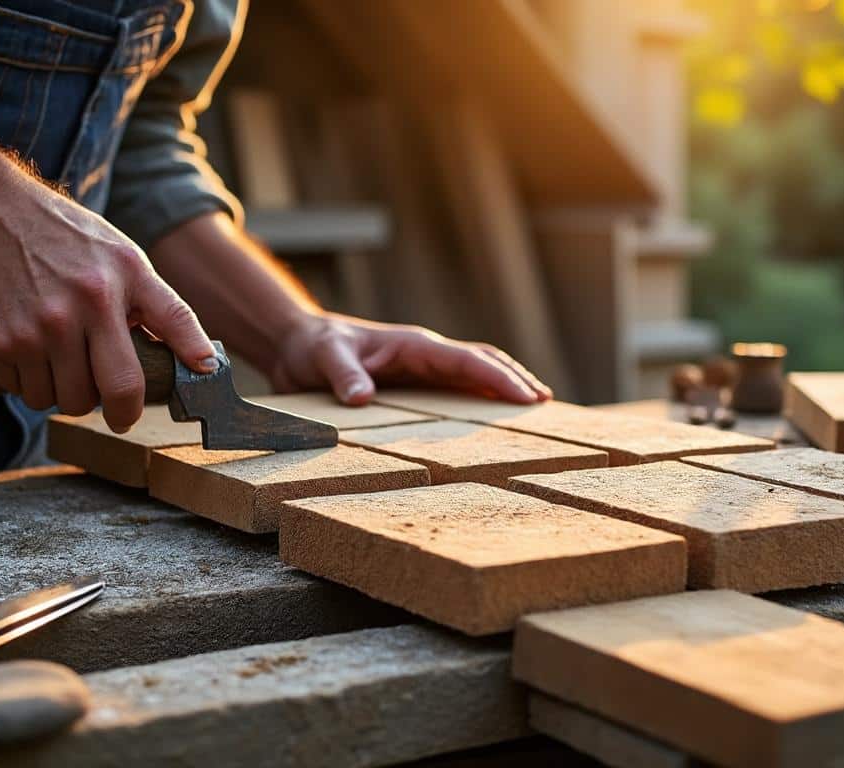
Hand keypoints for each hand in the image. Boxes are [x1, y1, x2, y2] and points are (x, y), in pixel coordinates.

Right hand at [0, 90, 214, 433]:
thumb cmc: (71, 239)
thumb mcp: (129, 261)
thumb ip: (168, 312)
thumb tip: (205, 363)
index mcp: (111, 293)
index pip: (130, 378)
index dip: (134, 408)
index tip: (130, 416)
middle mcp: (70, 314)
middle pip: (97, 397)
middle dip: (104, 403)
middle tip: (100, 387)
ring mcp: (30, 331)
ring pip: (57, 401)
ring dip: (63, 391)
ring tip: (63, 356)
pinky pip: (22, 390)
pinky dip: (30, 380)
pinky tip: (32, 348)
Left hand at [269, 313, 551, 404]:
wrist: (297, 343)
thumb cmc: (313, 348)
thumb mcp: (323, 357)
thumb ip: (343, 375)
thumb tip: (363, 397)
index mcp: (414, 345)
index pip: (468, 360)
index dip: (499, 378)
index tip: (526, 397)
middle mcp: (425, 354)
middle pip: (483, 362)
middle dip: (515, 379)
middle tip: (545, 403)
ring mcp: (423, 367)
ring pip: (475, 373)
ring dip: (505, 386)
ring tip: (535, 408)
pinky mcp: (415, 382)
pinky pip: (456, 388)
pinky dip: (481, 397)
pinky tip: (493, 418)